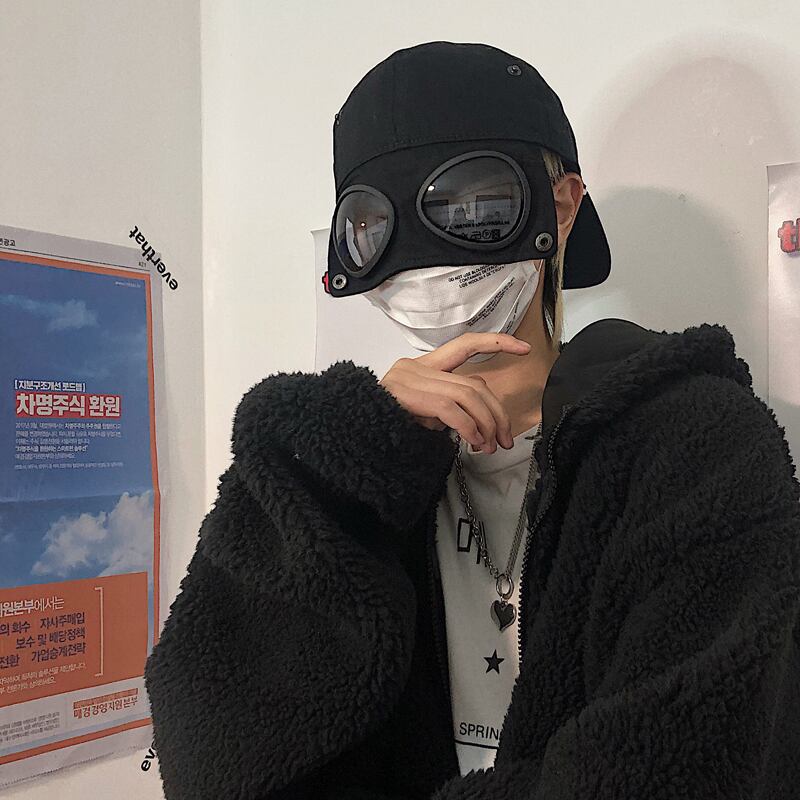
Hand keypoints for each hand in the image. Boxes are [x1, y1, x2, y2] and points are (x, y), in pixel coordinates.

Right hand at [378, 332, 530, 452]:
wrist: (349, 431)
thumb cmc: (384, 424)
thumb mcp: (422, 414)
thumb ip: (448, 409)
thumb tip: (479, 427)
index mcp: (422, 366)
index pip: (465, 345)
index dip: (496, 342)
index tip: (523, 348)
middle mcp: (416, 366)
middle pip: (474, 384)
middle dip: (496, 413)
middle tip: (505, 438)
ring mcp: (409, 378)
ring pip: (467, 396)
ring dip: (485, 425)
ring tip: (488, 446)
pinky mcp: (406, 394)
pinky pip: (450, 409)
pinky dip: (468, 427)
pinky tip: (473, 441)